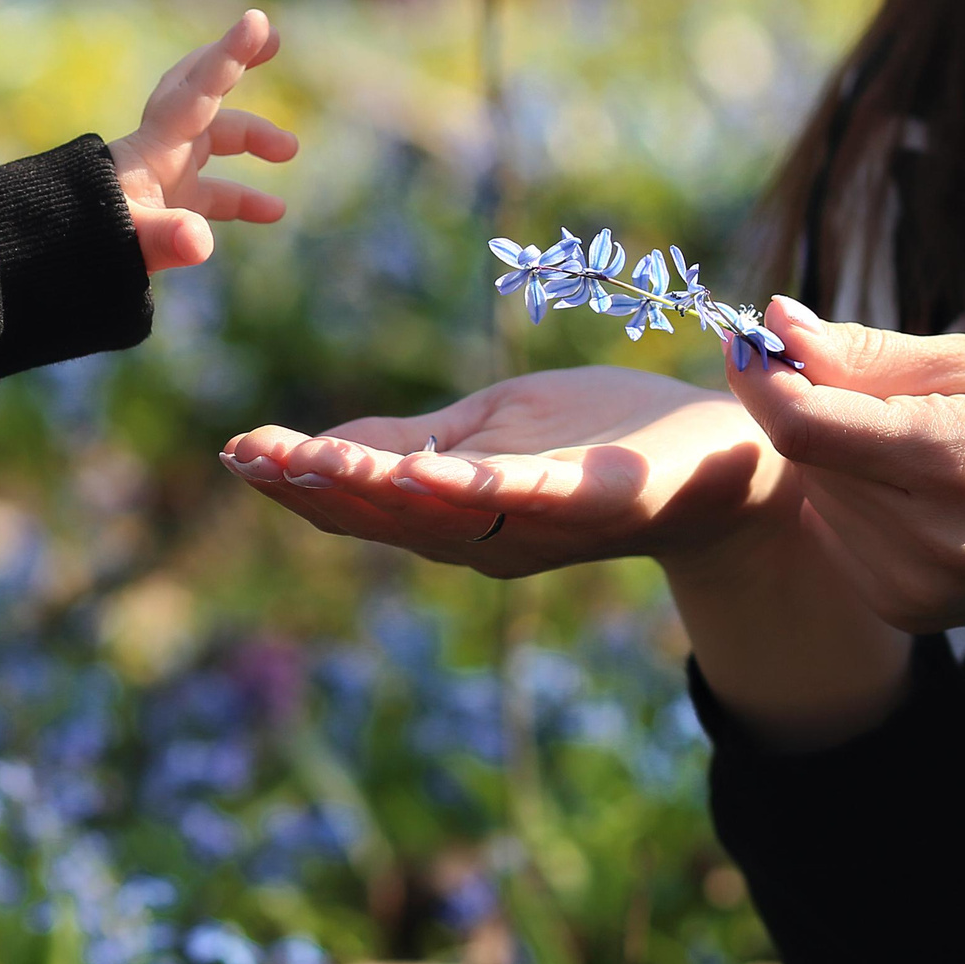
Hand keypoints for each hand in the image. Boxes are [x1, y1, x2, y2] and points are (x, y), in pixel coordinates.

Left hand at [107, 10, 298, 272]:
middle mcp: (161, 151)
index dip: (228, 56)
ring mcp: (166, 175)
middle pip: (200, 91)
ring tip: (290, 149)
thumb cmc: (84, 244)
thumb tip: (201, 242)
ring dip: (252, 137)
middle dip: (233, 61)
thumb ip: (165, 239)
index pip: (198, 92)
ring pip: (215, 139)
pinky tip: (276, 212)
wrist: (48, 260)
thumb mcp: (126, 242)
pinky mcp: (170, 204)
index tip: (256, 20)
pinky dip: (244, 199)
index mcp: (154, 149)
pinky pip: (215, 192)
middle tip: (271, 37)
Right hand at [218, 368, 800, 578]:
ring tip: (310, 463)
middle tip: (252, 457)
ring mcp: (543, 525)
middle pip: (388, 516)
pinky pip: (524, 501)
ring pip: (443, 515)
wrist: (725, 454)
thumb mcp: (494, 427)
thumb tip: (316, 448)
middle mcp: (490, 537)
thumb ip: (415, 442)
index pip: (365, 500)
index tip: (239, 451)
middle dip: (316, 487)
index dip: (300, 481)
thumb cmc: (605, 436)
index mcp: (460, 513)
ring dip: (375, 489)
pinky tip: (423, 474)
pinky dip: (471, 493)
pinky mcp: (598, 500)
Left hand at [726, 296, 964, 635]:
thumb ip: (868, 352)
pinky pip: (839, 535)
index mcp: (955, 459)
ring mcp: (917, 587)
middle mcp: (930, 537)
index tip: (748, 336)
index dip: (762, 378)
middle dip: (809, 406)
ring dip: (837, 458)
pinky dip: (856, 502)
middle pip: (807, 457)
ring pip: (817, 495)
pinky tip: (920, 494)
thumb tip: (773, 319)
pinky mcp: (907, 613)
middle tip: (866, 380)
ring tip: (920, 444)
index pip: (807, 426)